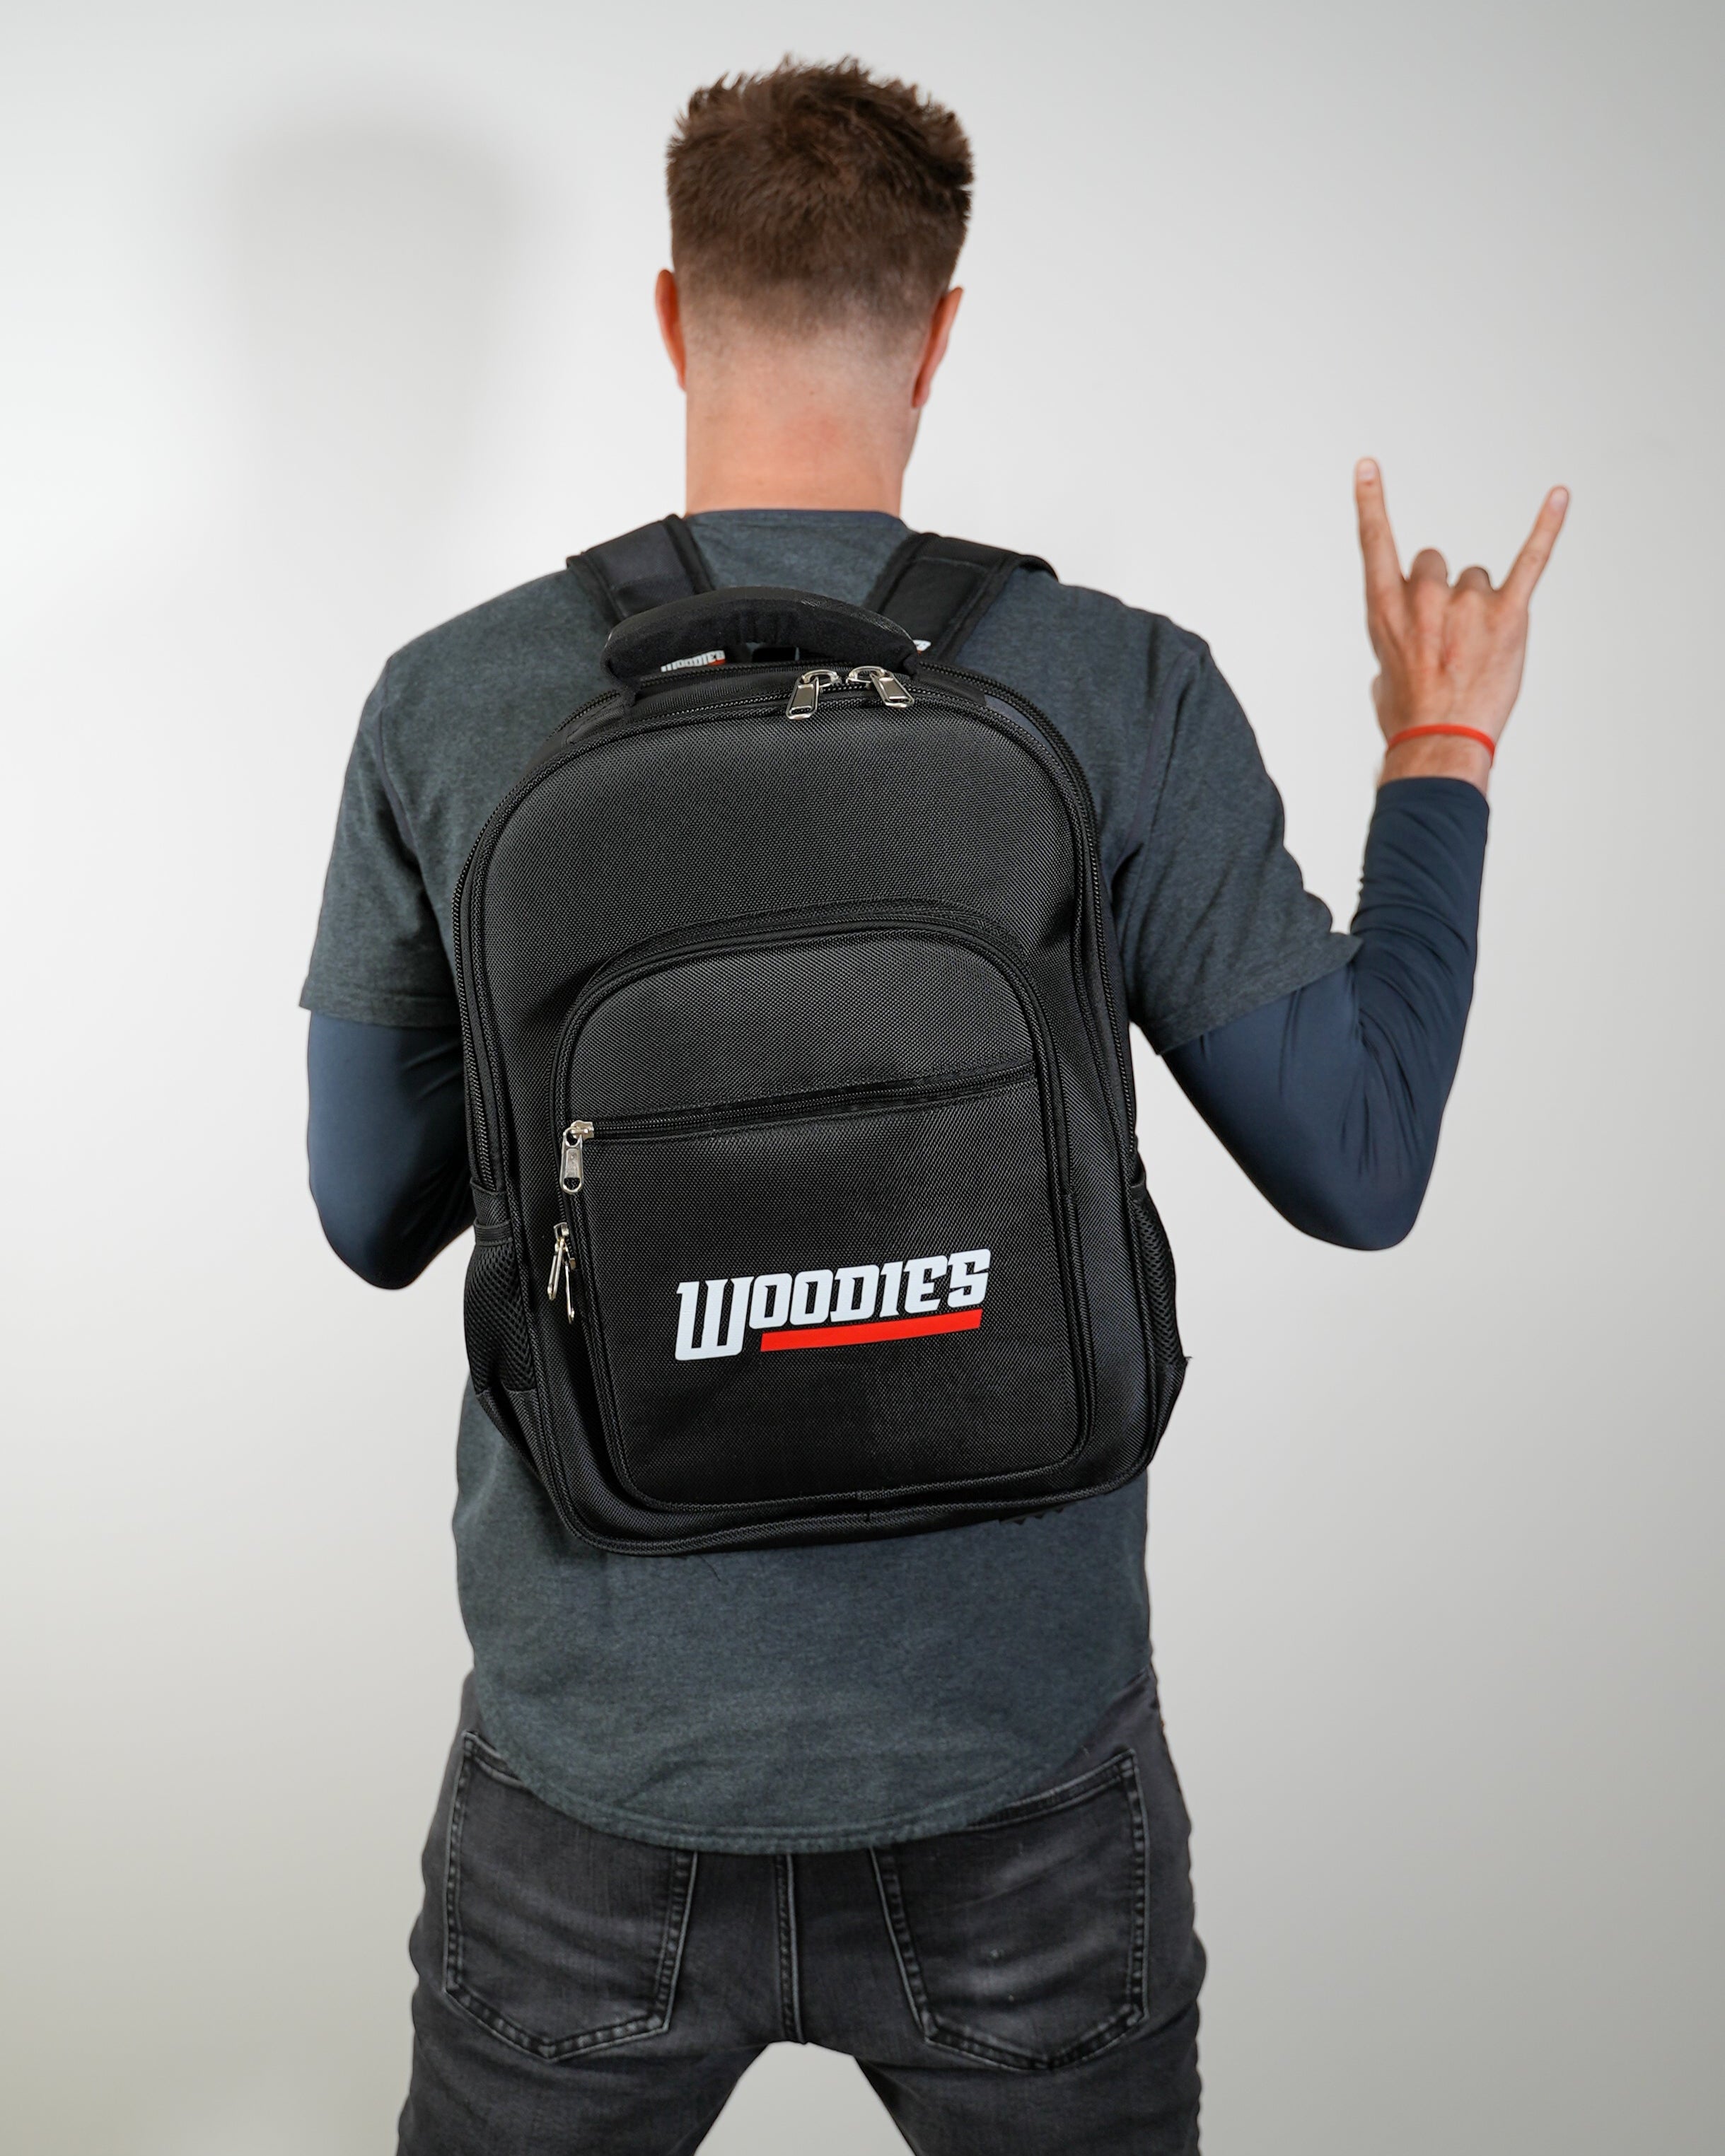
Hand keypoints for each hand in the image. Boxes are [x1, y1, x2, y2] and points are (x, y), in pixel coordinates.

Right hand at [1354, 460, 1567, 791]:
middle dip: (1440, 595)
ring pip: (1476, 578)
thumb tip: (1410, 640)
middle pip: (1435, 564)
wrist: (1438, 743)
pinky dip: (1547, 527)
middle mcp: (1424, 596)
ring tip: (1474, 650)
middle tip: (1445, 640)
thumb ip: (1395, 639)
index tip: (1368, 468)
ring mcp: (1467, 603)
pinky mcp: (1508, 613)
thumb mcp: (1383, 672)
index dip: (1370, 503)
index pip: (1374, 542)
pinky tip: (1559, 496)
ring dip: (1478, 607)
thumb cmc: (1408, 715)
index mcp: (1384, 608)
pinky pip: (1531, 559)